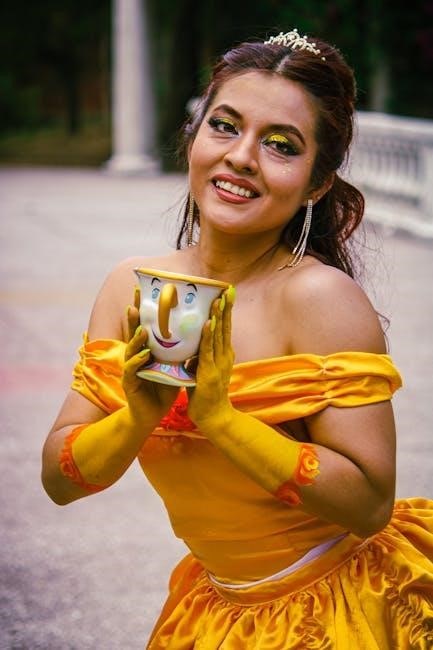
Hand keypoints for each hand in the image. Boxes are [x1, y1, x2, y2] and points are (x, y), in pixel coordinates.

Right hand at [123, 286, 178, 425]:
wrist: (152, 414)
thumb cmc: (163, 388)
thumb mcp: (175, 365)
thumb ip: (182, 350)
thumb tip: (200, 331)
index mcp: (148, 349)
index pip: (146, 325)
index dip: (145, 310)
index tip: (145, 292)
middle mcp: (137, 355)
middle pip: (134, 331)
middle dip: (134, 317)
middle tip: (135, 301)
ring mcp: (131, 368)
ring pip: (131, 348)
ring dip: (137, 337)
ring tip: (143, 328)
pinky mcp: (130, 382)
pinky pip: (133, 369)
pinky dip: (138, 361)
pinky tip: (144, 354)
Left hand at [187, 288, 234, 429]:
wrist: (213, 416)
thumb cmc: (205, 394)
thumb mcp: (202, 369)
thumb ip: (199, 356)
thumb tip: (190, 343)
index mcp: (224, 354)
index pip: (225, 328)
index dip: (226, 310)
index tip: (226, 293)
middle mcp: (225, 356)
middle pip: (225, 327)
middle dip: (226, 308)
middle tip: (227, 289)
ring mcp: (219, 364)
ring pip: (218, 335)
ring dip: (218, 316)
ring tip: (218, 300)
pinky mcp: (210, 372)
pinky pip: (208, 350)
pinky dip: (208, 335)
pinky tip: (208, 323)